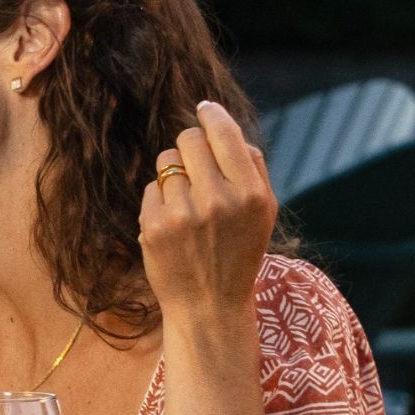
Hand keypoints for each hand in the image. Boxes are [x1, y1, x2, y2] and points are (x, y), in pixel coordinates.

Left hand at [138, 100, 276, 324]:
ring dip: (174, 173)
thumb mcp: (263, 212)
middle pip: (188, 139)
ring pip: (166, 160)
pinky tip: (174, 224)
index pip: (223, 133)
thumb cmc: (239, 252)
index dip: (211, 116)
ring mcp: (182, 214)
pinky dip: (160, 200)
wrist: (209, 305)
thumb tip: (223, 125)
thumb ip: (251, 167)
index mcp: (250, 193)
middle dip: (190, 147)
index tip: (204, 110)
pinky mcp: (153, 226)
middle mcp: (217, 200)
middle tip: (198, 169)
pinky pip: (151, 188)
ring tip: (188, 202)